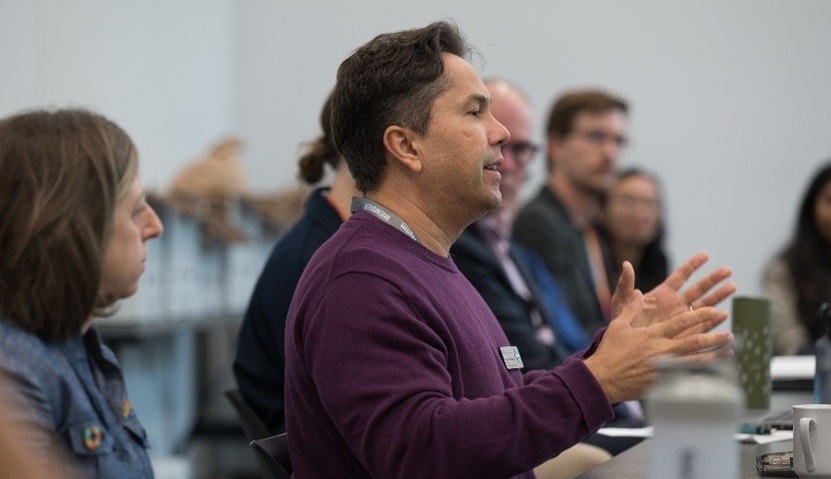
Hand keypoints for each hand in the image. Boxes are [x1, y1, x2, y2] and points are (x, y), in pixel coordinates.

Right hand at [584, 291, 732, 402]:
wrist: (603, 378)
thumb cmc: (610, 351)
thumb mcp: (618, 326)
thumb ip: (631, 309)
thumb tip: (637, 292)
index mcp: (652, 335)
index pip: (681, 322)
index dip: (699, 316)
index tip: (714, 311)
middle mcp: (661, 350)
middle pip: (694, 342)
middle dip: (714, 337)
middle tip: (729, 334)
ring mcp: (664, 367)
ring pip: (695, 361)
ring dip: (714, 356)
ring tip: (729, 352)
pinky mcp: (663, 382)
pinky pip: (687, 377)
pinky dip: (703, 374)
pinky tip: (715, 374)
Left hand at [611, 252, 734, 329]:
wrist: (625, 348)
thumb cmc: (622, 324)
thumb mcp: (621, 302)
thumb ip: (625, 284)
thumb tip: (626, 265)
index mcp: (662, 294)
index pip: (680, 276)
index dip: (693, 265)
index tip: (706, 255)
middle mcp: (675, 305)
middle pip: (698, 289)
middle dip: (713, 279)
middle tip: (727, 270)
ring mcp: (682, 319)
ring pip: (704, 305)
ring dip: (718, 296)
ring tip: (732, 287)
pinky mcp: (686, 334)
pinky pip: (702, 326)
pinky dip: (713, 321)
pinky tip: (723, 314)